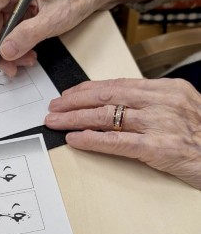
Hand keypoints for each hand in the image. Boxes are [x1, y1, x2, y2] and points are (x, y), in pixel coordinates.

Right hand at [0, 0, 103, 76]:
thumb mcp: (54, 19)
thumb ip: (28, 34)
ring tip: (25, 61)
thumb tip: (5, 51)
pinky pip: (4, 35)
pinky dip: (12, 49)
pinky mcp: (14, 15)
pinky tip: (26, 55)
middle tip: (9, 66)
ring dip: (5, 52)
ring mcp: (9, 4)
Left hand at [44, 78, 200, 189]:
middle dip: (74, 101)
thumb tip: (118, 107)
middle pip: (107, 97)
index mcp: (167, 89)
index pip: (118, 85)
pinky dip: (92, 139)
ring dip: (75, 119)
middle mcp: (162, 102)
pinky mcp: (159, 148)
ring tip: (55, 122)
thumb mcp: (182, 110)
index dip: (88, 90)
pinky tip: (75, 139)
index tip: (67, 95)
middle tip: (53, 107)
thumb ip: (153, 105)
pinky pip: (118, 142)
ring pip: (107, 117)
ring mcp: (160, 124)